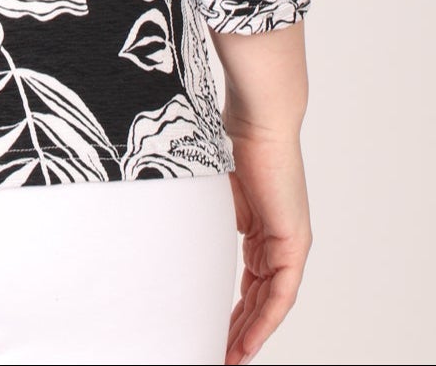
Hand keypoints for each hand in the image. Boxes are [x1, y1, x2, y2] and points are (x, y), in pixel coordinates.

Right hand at [223, 122, 310, 364]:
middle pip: (260, 298)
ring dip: (251, 334)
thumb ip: (203, 212)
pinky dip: (265, 321)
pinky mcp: (294, 242)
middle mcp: (278, 239)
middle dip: (240, 331)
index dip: (233, 310)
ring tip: (230, 359)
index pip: (250, 281)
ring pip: (270, 302)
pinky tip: (248, 343)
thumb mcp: (212, 188)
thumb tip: (166, 217)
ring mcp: (289, 242)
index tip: (213, 332)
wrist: (258, 118)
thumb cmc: (230, 138)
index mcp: (260, 227)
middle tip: (219, 356)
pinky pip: (281, 294)